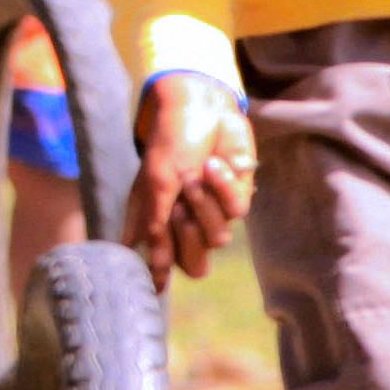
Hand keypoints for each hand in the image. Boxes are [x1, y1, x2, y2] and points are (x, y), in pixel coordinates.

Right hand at [126, 74, 254, 286]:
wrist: (203, 108)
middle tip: (181, 210)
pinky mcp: (237, 198)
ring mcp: (212, 213)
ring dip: (204, 203)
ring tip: (194, 175)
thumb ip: (155, 227)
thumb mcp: (157, 184)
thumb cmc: (171, 144)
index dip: (162, 273)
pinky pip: (236, 210)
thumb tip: (152, 267)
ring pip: (216, 236)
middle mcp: (185, 224)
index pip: (163, 267)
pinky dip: (223, 185)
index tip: (158, 280)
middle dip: (188, 236)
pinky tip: (215, 164)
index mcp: (158, 224)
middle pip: (195, 264)